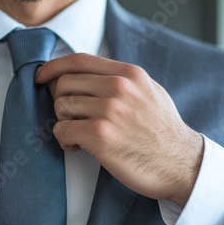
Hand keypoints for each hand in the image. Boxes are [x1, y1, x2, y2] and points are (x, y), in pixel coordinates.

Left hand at [35, 53, 203, 205]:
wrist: (182, 164)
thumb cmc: (163, 131)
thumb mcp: (150, 92)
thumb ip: (121, 79)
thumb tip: (88, 74)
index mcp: (129, 74)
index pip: (78, 60)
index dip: (54, 67)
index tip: (42, 76)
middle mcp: (118, 87)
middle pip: (64, 84)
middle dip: (61, 102)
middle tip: (73, 118)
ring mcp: (109, 111)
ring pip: (61, 107)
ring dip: (64, 123)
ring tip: (80, 135)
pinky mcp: (100, 136)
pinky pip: (61, 131)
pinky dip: (65, 140)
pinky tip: (79, 147)